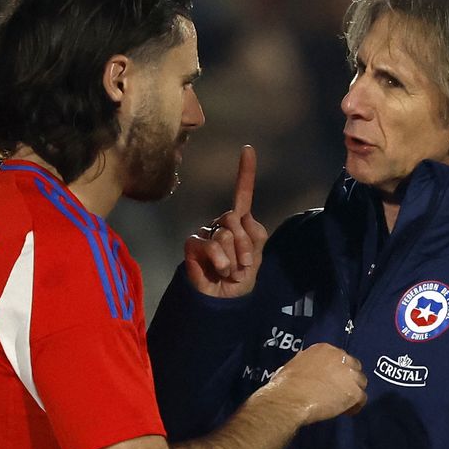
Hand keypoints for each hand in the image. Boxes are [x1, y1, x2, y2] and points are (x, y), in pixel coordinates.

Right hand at [184, 145, 268, 298]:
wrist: (224, 299)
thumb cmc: (240, 277)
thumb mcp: (256, 256)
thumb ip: (255, 235)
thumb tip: (241, 218)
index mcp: (239, 222)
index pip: (242, 195)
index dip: (245, 173)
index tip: (248, 149)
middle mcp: (221, 223)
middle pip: (235, 218)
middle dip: (244, 245)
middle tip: (244, 265)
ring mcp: (206, 232)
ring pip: (225, 234)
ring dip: (234, 259)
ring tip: (230, 271)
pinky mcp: (193, 244)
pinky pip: (210, 245)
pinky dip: (220, 261)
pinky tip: (219, 271)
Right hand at [255, 343, 366, 425]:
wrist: (290, 399)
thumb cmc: (286, 383)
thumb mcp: (295, 364)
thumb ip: (308, 363)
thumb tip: (309, 368)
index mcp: (325, 349)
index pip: (340, 358)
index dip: (338, 371)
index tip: (332, 380)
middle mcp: (341, 357)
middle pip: (354, 368)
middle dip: (348, 379)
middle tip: (339, 391)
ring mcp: (350, 375)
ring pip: (360, 383)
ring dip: (353, 392)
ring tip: (344, 403)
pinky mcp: (354, 392)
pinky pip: (362, 399)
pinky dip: (355, 406)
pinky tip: (347, 412)